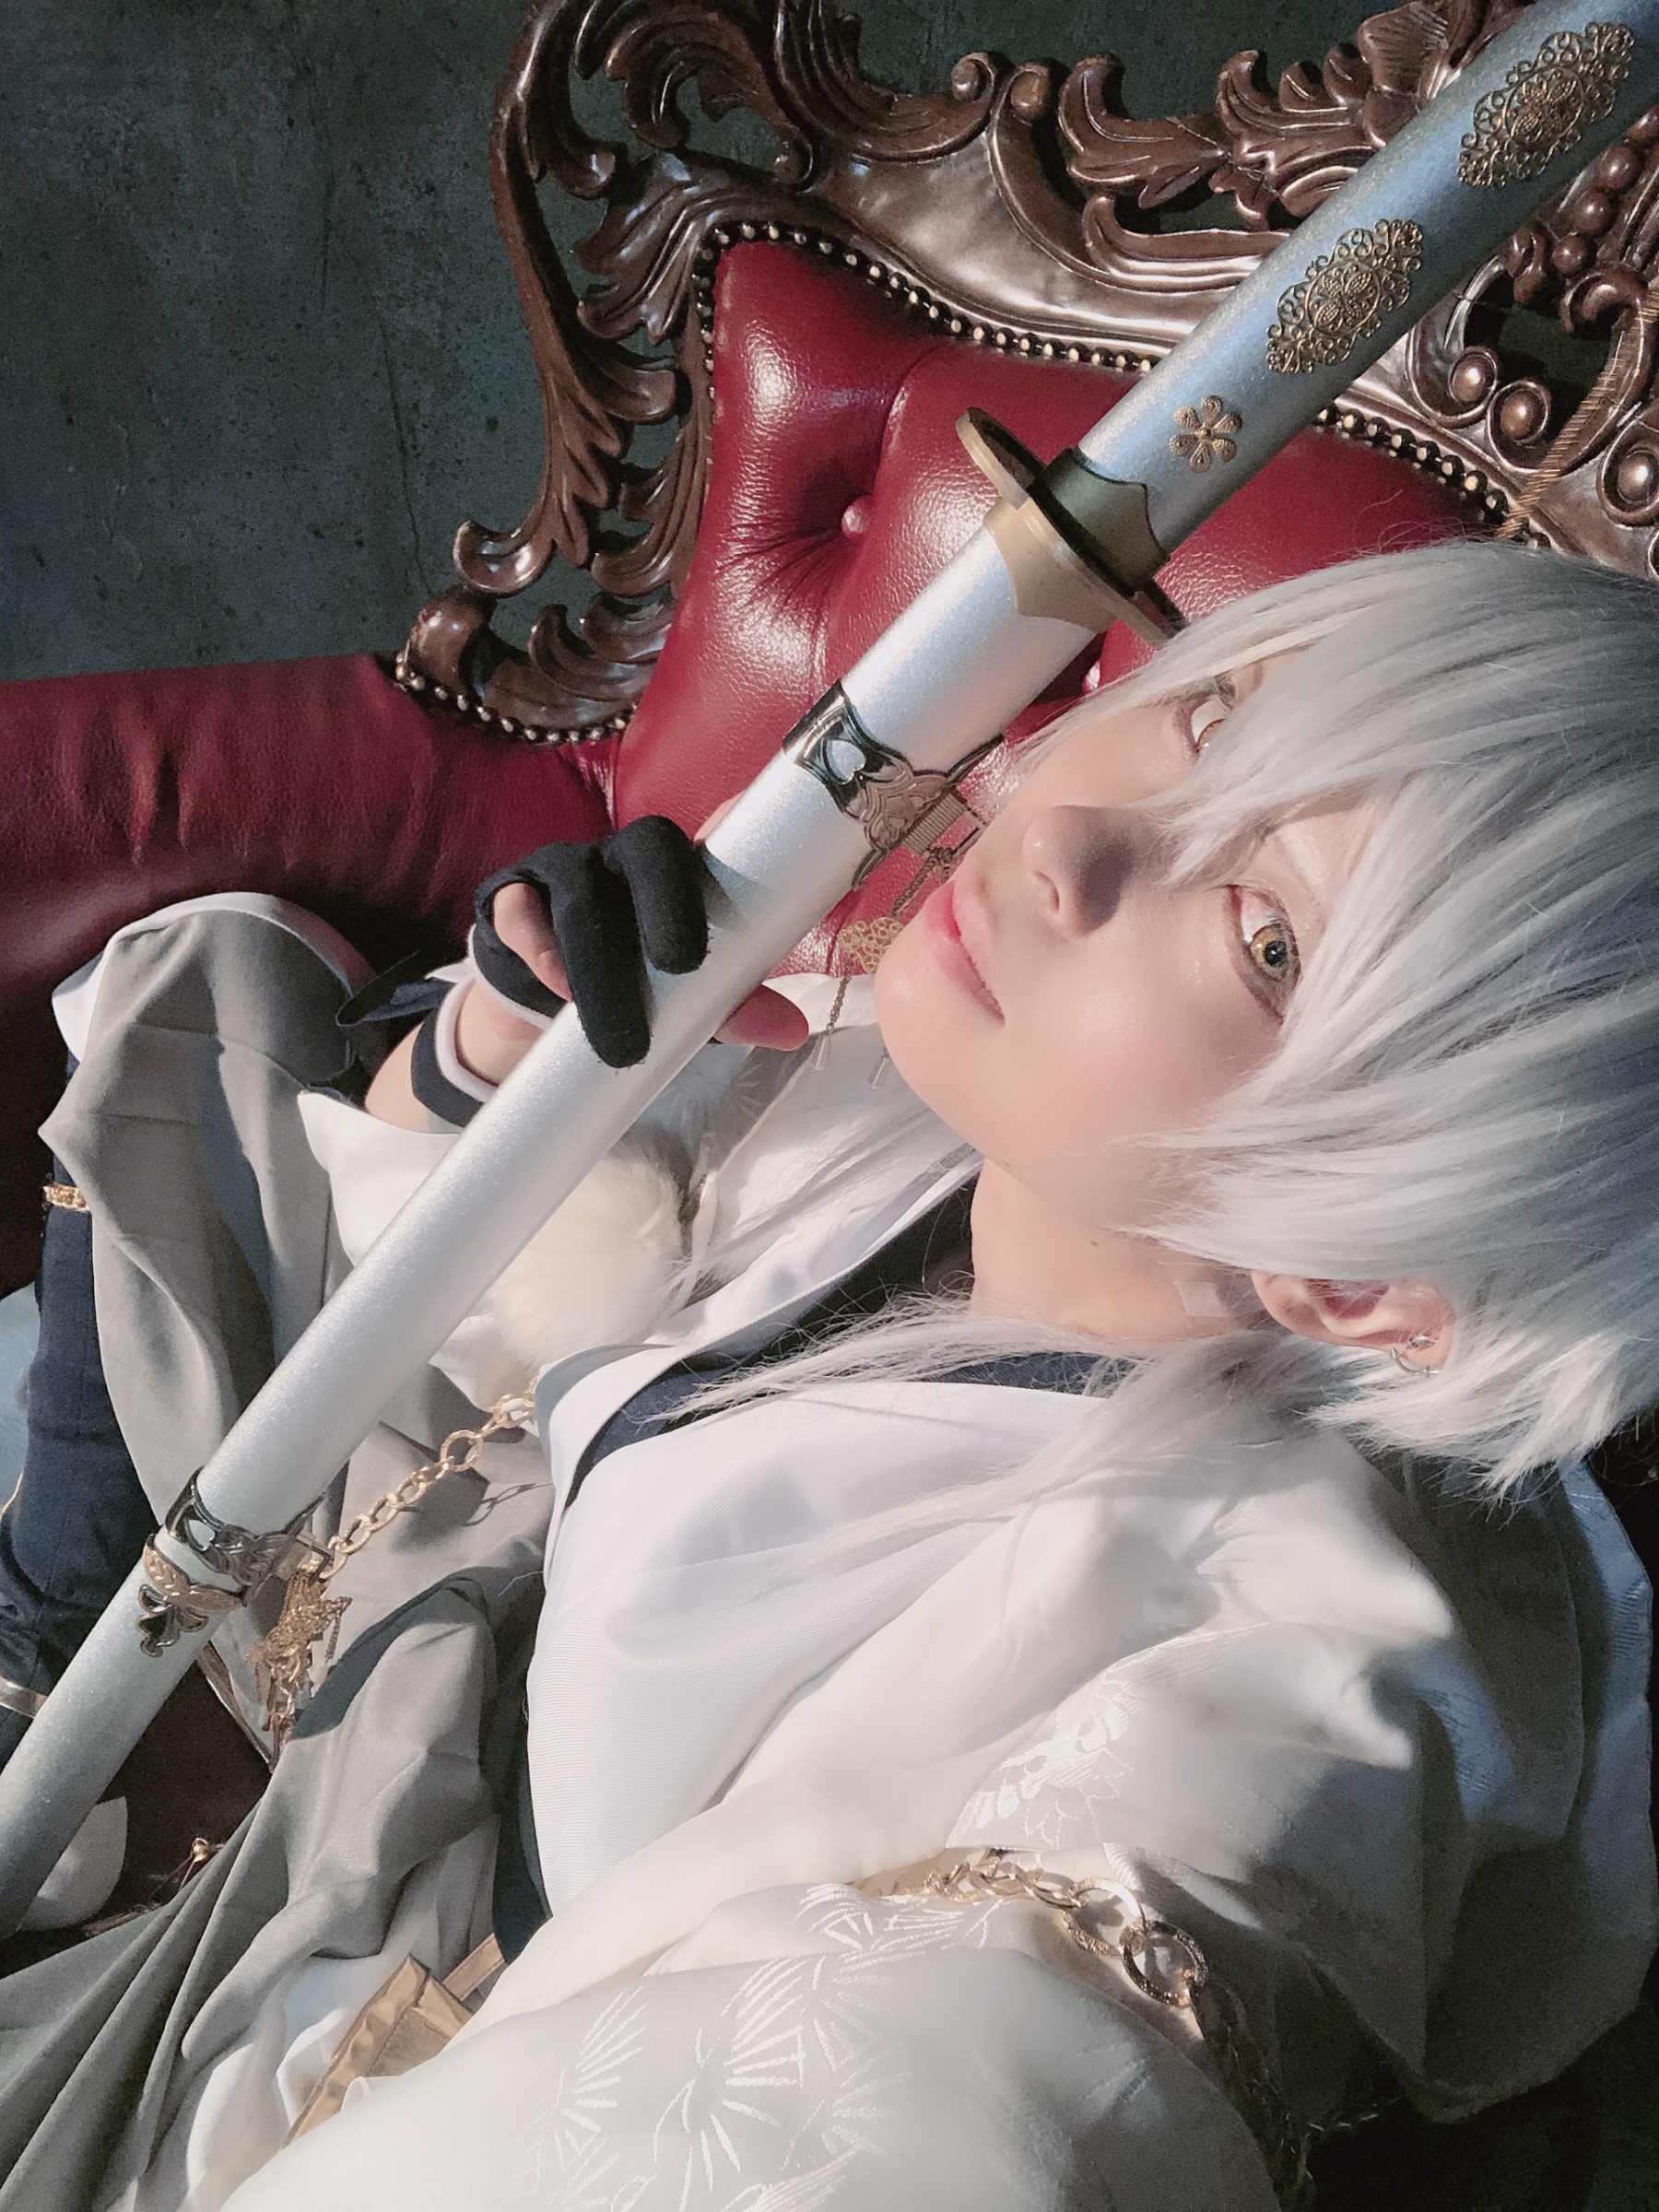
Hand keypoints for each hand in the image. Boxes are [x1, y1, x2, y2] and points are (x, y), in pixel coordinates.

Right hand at [461, 816, 807, 1078]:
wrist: (535, 1012)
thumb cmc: (631, 991)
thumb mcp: (688, 1006)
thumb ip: (733, 1009)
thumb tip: (793, 1030)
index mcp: (681, 872)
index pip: (715, 830)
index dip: (738, 819)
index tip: (758, 829)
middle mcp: (625, 857)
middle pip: (651, 848)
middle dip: (668, 905)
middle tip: (685, 965)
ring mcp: (566, 869)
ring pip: (583, 894)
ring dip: (599, 963)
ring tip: (619, 1032)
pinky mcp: (511, 898)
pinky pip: (518, 909)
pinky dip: (539, 948)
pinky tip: (556, 987)